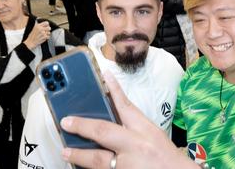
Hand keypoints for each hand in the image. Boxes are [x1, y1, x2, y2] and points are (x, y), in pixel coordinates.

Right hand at [25, 21, 50, 48]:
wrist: (30, 42)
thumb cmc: (32, 36)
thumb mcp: (34, 28)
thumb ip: (40, 26)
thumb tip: (46, 25)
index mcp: (38, 26)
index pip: (46, 23)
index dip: (47, 25)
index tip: (46, 27)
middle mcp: (40, 28)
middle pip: (49, 28)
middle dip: (48, 30)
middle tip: (45, 32)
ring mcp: (43, 33)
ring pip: (49, 32)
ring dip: (47, 34)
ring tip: (42, 36)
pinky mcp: (44, 37)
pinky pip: (48, 36)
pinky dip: (46, 38)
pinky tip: (43, 38)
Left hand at [60, 72, 195, 168]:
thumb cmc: (168, 159)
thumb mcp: (155, 137)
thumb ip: (135, 128)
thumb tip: (113, 118)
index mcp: (146, 131)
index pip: (127, 106)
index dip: (114, 90)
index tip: (105, 76)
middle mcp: (136, 146)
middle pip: (104, 131)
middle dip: (83, 126)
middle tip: (67, 122)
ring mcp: (128, 164)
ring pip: (98, 159)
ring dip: (80, 155)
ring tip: (66, 152)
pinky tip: (81, 167)